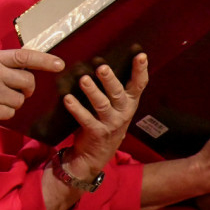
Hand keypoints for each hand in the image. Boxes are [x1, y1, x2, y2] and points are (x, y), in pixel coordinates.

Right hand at [0, 49, 64, 131]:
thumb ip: (2, 66)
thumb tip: (30, 70)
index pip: (24, 56)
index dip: (44, 60)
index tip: (60, 64)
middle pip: (27, 81)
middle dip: (27, 89)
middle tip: (17, 91)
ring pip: (20, 100)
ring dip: (12, 103)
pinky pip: (10, 113)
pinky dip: (3, 113)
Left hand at [62, 52, 148, 180]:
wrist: (96, 154)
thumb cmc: (105, 122)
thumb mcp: (115, 107)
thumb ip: (114, 88)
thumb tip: (103, 61)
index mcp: (129, 103)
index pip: (139, 85)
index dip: (140, 70)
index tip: (141, 55)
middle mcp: (123, 113)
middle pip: (118, 93)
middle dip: (110, 80)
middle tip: (102, 67)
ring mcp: (111, 124)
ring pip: (102, 105)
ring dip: (92, 92)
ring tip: (83, 80)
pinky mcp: (96, 133)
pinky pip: (86, 119)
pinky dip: (76, 109)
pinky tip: (68, 99)